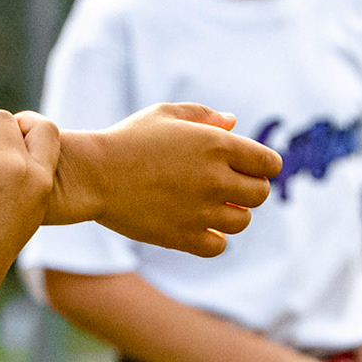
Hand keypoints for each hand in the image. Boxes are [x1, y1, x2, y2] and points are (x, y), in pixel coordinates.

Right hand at [50, 103, 281, 256]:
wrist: (91, 173)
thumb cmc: (126, 140)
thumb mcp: (163, 115)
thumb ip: (203, 115)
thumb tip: (233, 122)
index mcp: (217, 144)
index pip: (270, 163)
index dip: (260, 165)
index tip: (243, 167)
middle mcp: (215, 178)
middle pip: (260, 194)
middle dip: (247, 190)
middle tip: (224, 187)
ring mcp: (200, 210)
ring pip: (242, 221)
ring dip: (230, 214)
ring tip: (206, 206)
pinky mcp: (182, 236)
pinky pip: (218, 246)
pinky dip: (212, 239)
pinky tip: (196, 227)